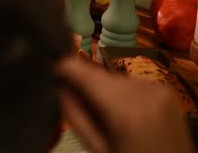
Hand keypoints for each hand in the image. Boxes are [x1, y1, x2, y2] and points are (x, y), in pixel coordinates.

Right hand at [55, 56, 193, 152]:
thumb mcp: (97, 149)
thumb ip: (74, 115)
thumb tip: (57, 84)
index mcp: (126, 109)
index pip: (81, 70)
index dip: (60, 68)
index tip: (47, 74)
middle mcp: (144, 90)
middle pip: (97, 74)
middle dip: (84, 85)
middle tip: (78, 107)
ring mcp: (158, 88)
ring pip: (112, 78)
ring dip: (102, 90)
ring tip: (104, 115)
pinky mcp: (165, 90)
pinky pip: (129, 83)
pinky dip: (120, 93)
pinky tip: (124, 114)